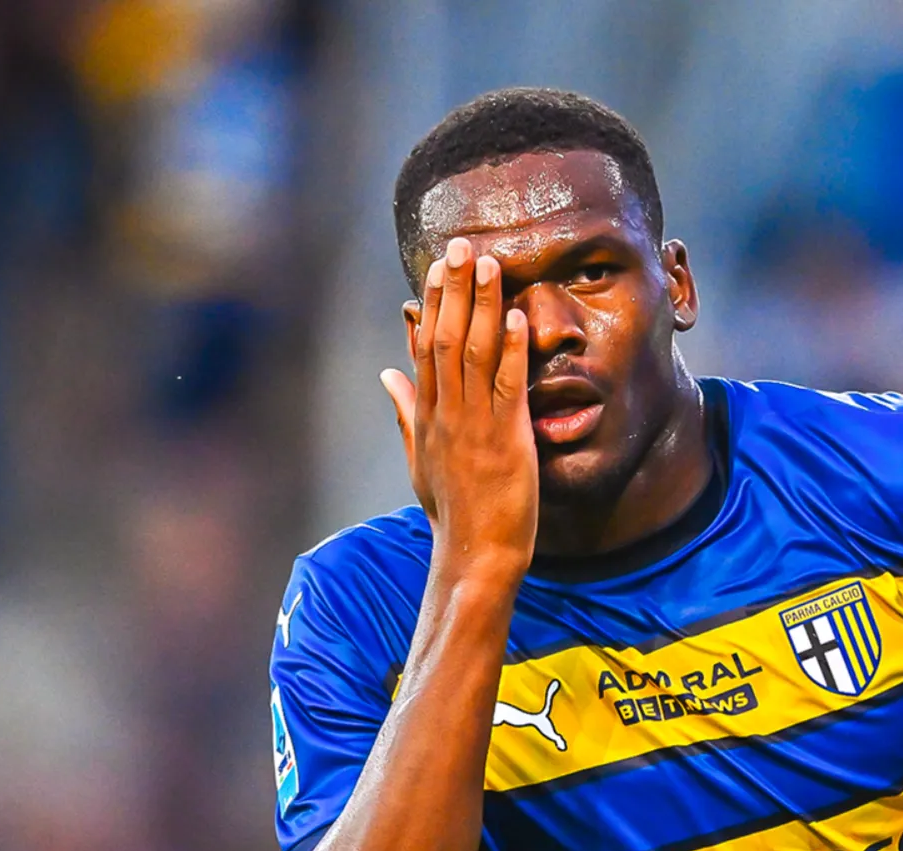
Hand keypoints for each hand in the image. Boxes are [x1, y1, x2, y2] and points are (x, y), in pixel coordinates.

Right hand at [383, 238, 537, 578]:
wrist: (474, 553)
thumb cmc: (453, 510)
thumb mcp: (421, 458)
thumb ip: (405, 412)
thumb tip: (387, 375)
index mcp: (427, 414)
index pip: (424, 346)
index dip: (433, 303)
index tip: (438, 266)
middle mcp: (445, 413)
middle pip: (443, 338)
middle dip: (452, 289)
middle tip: (459, 244)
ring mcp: (472, 424)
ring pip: (472, 352)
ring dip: (481, 304)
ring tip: (488, 263)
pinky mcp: (503, 438)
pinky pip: (505, 384)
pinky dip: (510, 348)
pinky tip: (516, 315)